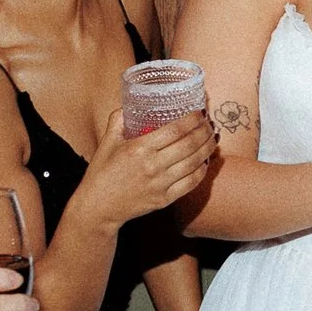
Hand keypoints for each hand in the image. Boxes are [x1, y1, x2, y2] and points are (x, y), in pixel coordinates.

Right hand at [80, 110, 216, 226]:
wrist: (98, 207)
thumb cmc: (102, 173)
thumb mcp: (107, 142)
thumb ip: (119, 120)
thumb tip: (131, 104)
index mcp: (139, 148)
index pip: (175, 130)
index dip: (193, 119)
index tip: (200, 112)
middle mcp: (152, 166)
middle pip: (190, 144)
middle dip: (205, 131)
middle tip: (210, 123)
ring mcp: (160, 184)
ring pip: (195, 163)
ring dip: (208, 148)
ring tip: (213, 138)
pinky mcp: (165, 199)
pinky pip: (191, 183)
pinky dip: (202, 170)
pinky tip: (204, 161)